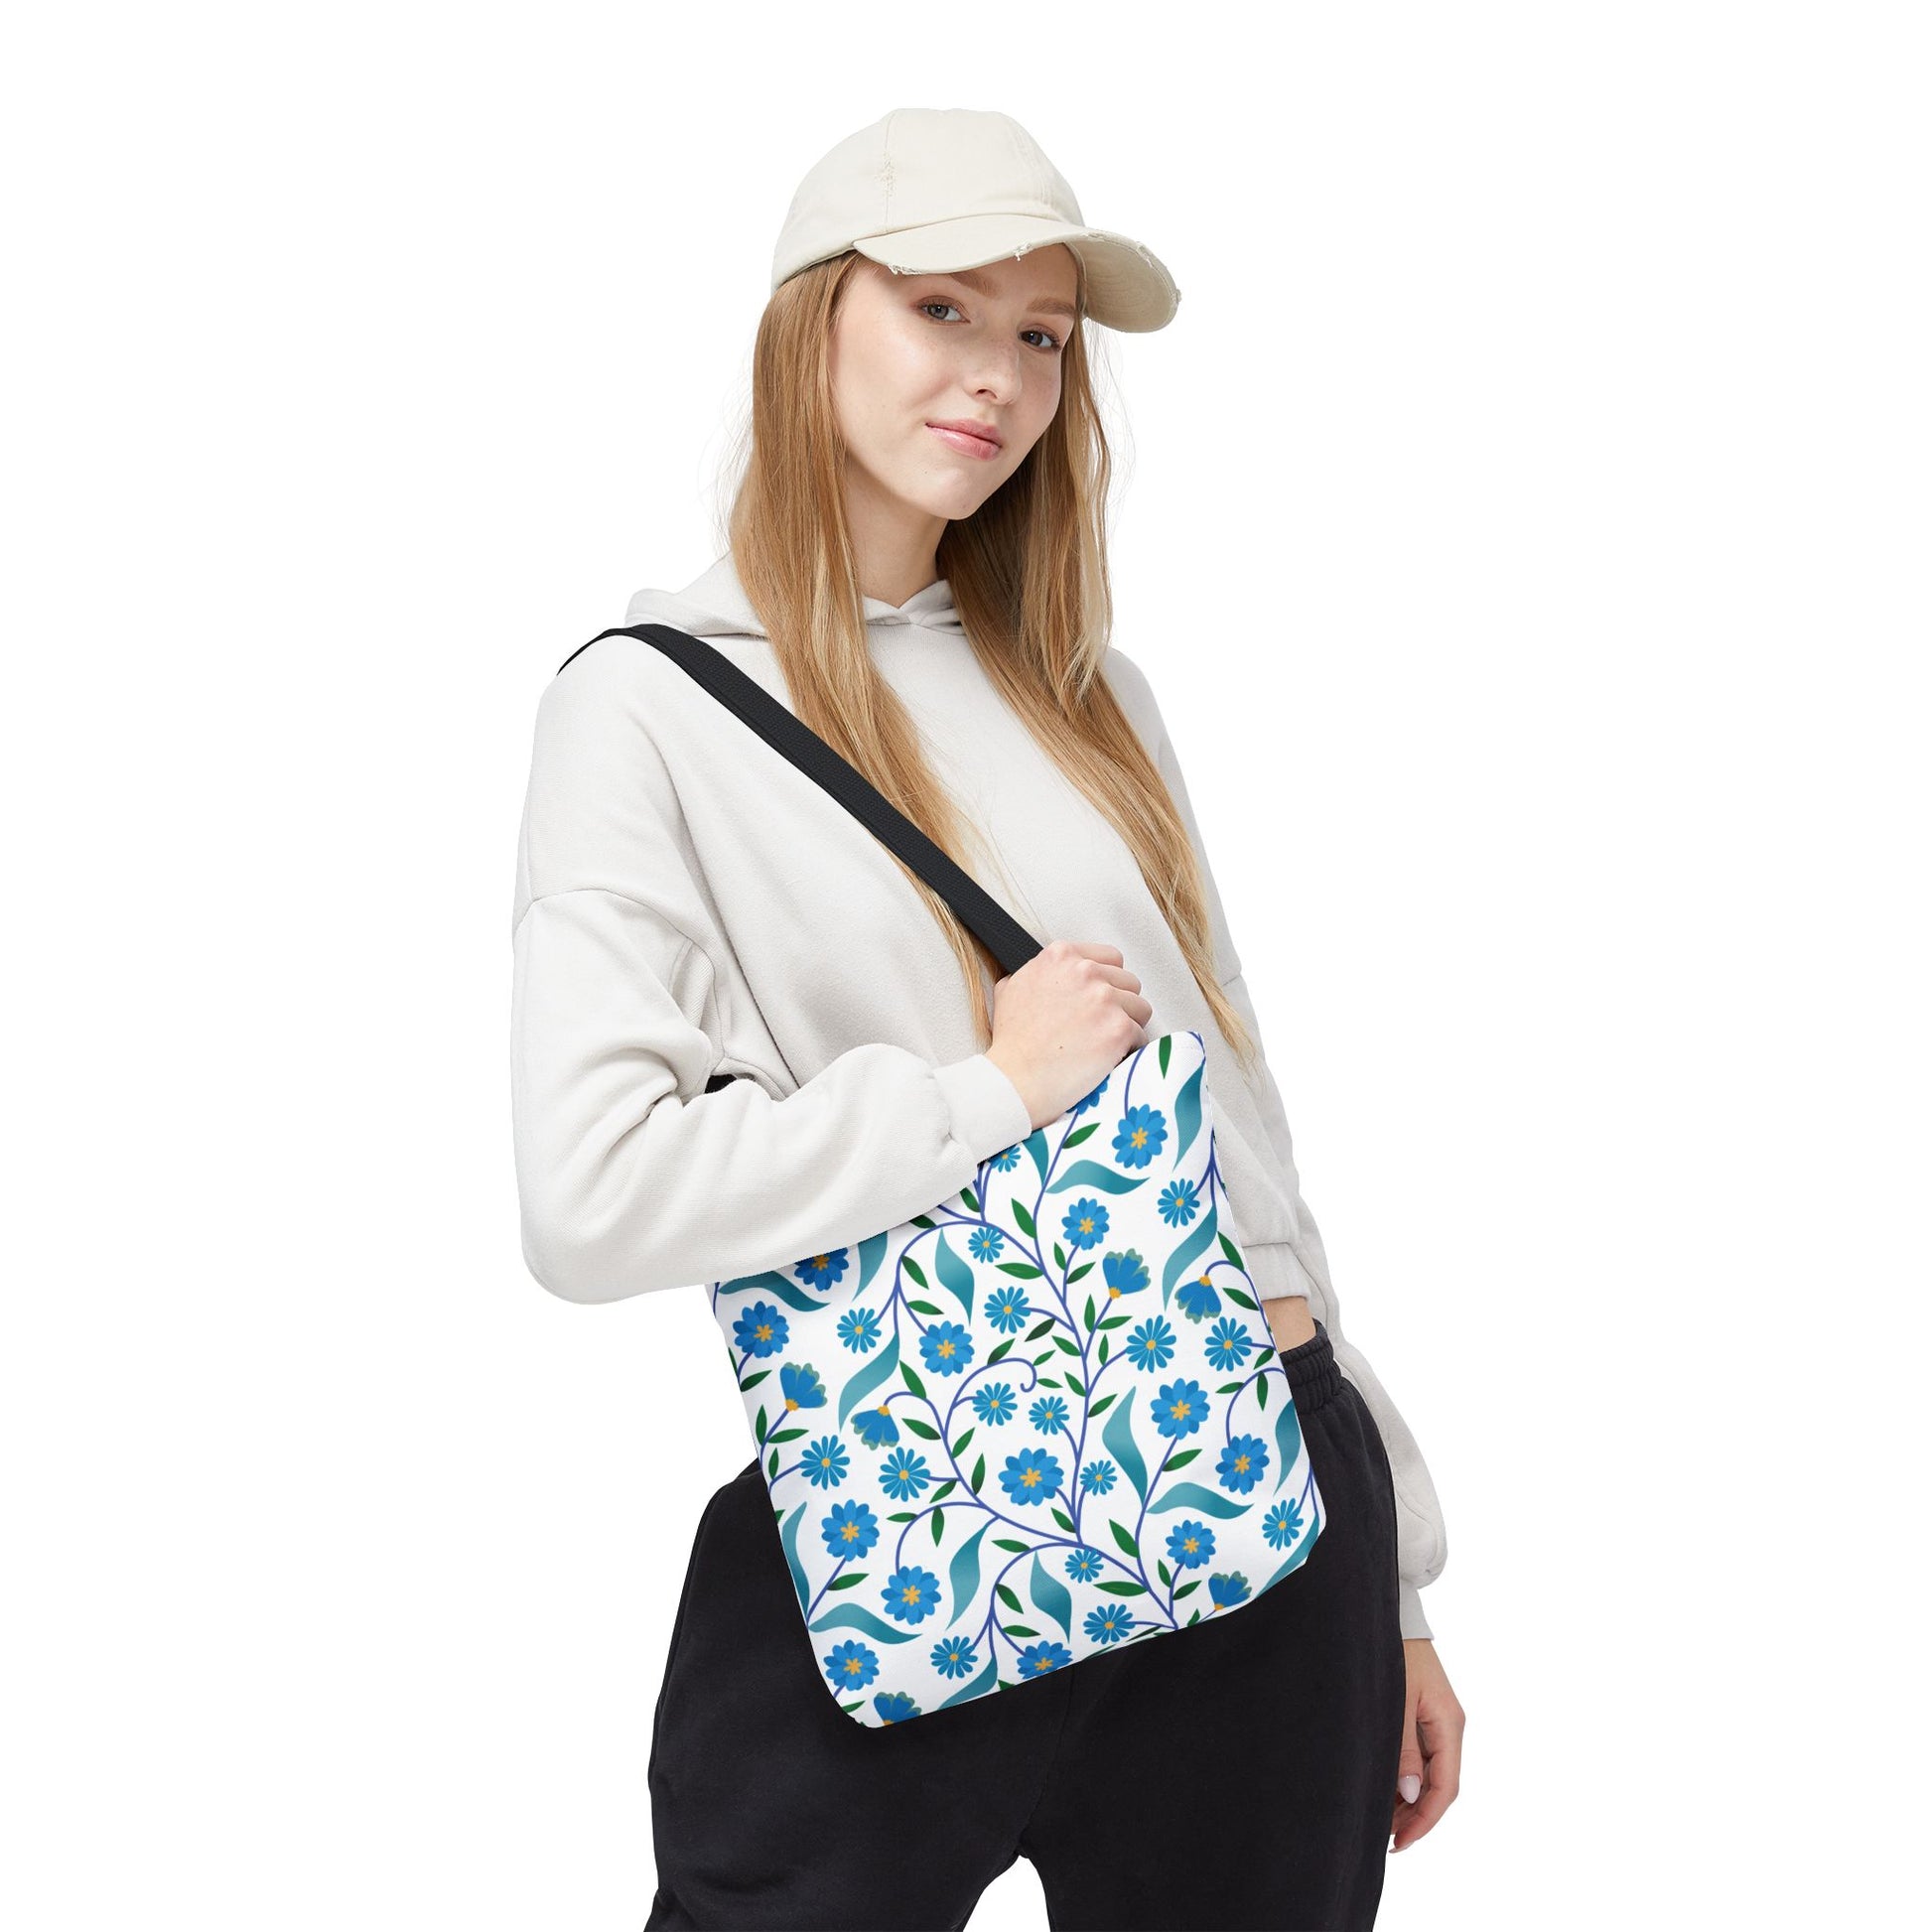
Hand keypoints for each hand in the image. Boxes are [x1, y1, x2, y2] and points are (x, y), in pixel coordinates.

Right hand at [985, 940, 1151, 1128]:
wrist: (1014, 1079)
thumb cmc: (1012, 1043)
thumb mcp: (1010, 990)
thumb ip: (1035, 973)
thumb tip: (1043, 974)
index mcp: (1061, 956)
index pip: (1110, 958)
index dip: (1107, 982)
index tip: (1099, 1000)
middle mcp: (1085, 972)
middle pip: (1129, 982)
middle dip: (1119, 1005)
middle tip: (1100, 1027)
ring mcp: (1104, 999)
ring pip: (1140, 1008)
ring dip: (1128, 1026)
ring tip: (1105, 1044)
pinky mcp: (1118, 1029)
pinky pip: (1141, 1036)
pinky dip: (1129, 1050)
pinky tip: (1109, 1059)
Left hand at [1391, 1638, 1463, 1850]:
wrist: (1393, 1614)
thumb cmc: (1394, 1652)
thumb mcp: (1396, 1701)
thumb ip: (1403, 1748)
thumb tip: (1410, 1794)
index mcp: (1450, 1724)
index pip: (1445, 1787)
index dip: (1424, 1819)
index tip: (1401, 1842)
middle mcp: (1449, 1726)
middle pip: (1440, 1785)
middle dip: (1416, 1815)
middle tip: (1386, 1837)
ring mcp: (1438, 1720)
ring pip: (1430, 1773)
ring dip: (1410, 1799)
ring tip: (1382, 1820)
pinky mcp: (1425, 1713)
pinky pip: (1421, 1756)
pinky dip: (1405, 1777)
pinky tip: (1386, 1788)